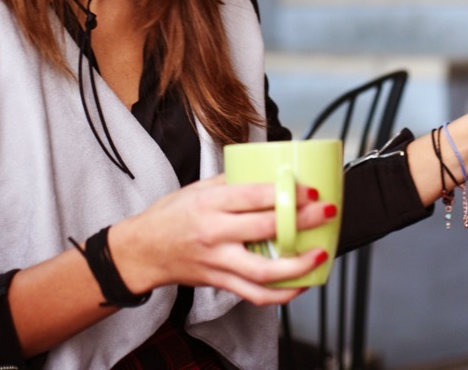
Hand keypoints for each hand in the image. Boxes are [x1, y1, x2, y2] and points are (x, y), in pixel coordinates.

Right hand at [109, 176, 336, 305]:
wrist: (142, 251)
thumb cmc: (170, 215)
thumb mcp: (198, 189)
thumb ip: (232, 181)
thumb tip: (269, 173)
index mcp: (210, 204)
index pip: (254, 196)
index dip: (286, 194)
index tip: (311, 189)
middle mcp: (214, 233)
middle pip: (266, 229)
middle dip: (302, 221)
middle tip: (325, 212)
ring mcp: (217, 262)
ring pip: (263, 271)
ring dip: (298, 264)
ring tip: (319, 253)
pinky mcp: (220, 282)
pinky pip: (255, 295)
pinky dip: (282, 294)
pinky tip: (300, 284)